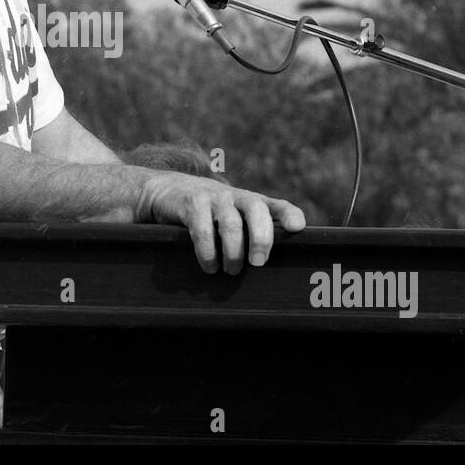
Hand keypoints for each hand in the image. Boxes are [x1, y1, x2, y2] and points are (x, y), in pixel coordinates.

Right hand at [137, 173, 305, 274]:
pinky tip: (209, 266)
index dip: (289, 214)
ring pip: (230, 223)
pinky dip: (208, 252)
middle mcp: (236, 196)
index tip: (297, 228)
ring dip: (233, 252)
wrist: (168, 191)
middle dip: (261, 238)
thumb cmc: (208, 215)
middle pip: (257, 210)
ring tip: (230, 271)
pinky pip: (202, 229)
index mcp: (252, 202)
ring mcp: (214, 198)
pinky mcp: (191, 204)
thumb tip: (268, 272)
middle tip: (258, 263)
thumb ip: (249, 235)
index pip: (277, 205)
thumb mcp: (232, 218)